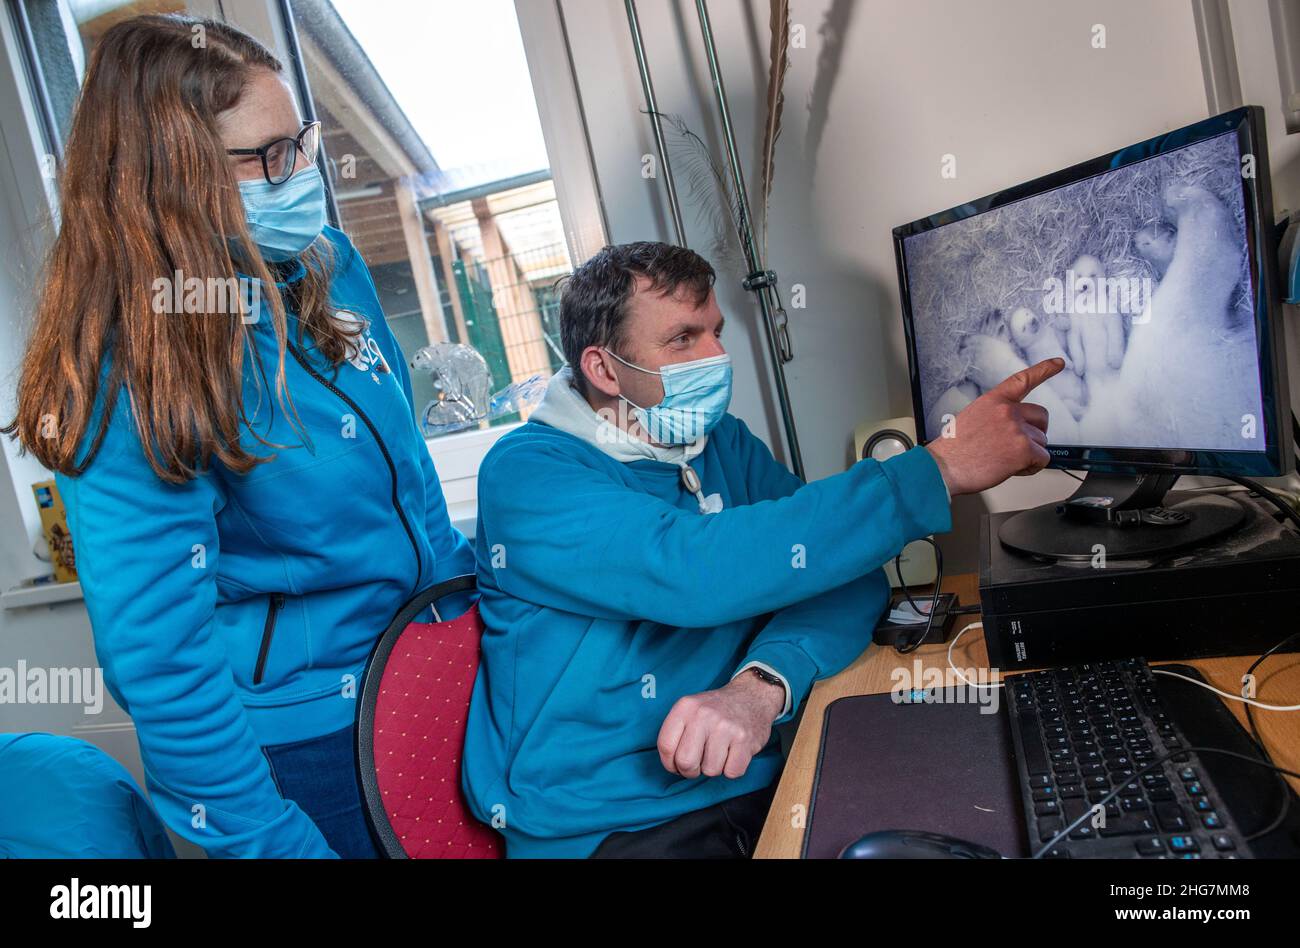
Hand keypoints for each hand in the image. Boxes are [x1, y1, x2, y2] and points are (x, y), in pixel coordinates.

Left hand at [656, 671, 784, 778]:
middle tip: (698, 763)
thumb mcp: (691, 708)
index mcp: (686, 707)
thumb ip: (676, 732)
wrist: (752, 695)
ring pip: (710, 770)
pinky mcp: (745, 740)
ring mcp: (726, 727)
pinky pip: (732, 772)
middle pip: (686, 762)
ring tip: (719, 751)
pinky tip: (733, 753)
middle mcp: (704, 715)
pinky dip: (732, 768)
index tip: (676, 765)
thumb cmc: (717, 709)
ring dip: (714, 767)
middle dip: (691, 771)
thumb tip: (671, 764)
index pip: (665, 745)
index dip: (669, 763)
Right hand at [926, 357, 1063, 495]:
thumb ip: (995, 416)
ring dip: (1028, 454)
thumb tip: (1013, 428)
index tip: (1058, 362)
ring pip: (1042, 442)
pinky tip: (1012, 468)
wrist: (944, 468)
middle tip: (1019, 445)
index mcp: (993, 401)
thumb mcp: (972, 419)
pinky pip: (1043, 459)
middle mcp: (1007, 411)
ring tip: (1003, 460)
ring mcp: (1016, 429)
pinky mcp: (1023, 449)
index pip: (1022, 380)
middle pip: (1041, 417)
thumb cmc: (954, 450)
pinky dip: (1031, 467)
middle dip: (1035, 432)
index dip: (1044, 369)